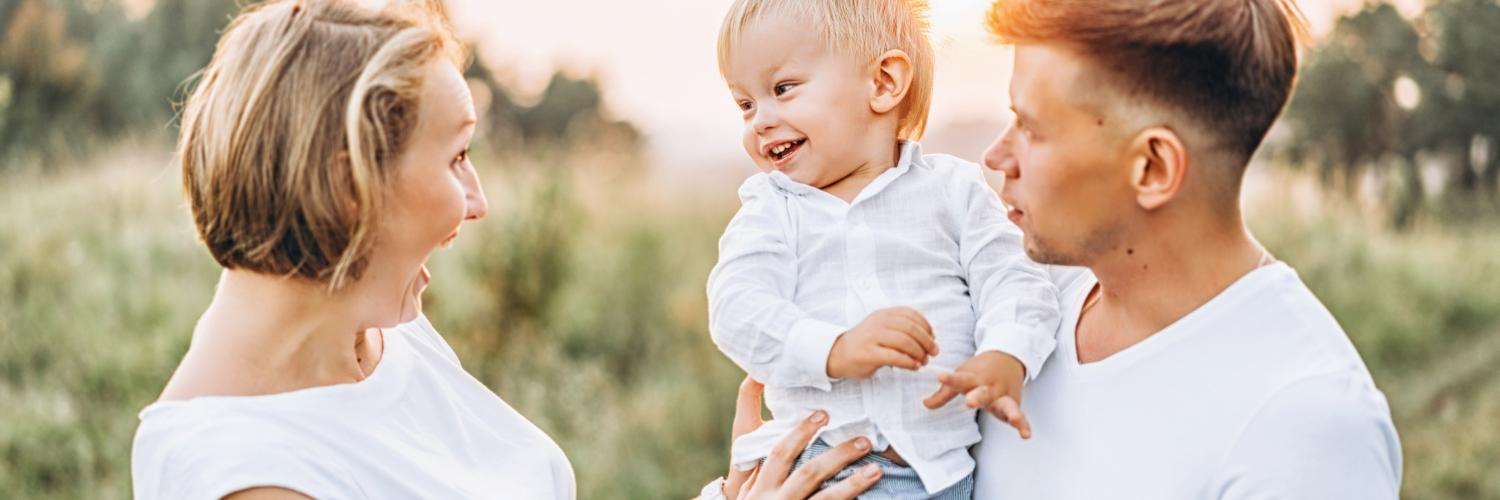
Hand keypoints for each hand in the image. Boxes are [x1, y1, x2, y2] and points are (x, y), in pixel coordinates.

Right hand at [723, 377, 879, 499]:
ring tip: (876, 470)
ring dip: (853, 484)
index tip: (824, 414)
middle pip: (809, 473)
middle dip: (837, 456)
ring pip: (826, 498)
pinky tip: (869, 494)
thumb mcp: (747, 485)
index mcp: (761, 485)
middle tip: (863, 440)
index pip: (781, 453)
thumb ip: (759, 460)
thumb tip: (761, 417)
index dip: (801, 432)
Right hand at [826, 307, 937, 378]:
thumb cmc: (864, 344)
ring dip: (919, 352)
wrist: (838, 354)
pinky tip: (913, 366)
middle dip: (926, 341)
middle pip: (910, 328)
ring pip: (904, 341)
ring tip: (923, 361)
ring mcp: (872, 338)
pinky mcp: (869, 354)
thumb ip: (901, 330)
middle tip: (933, 352)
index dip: (926, 326)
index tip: (932, 337)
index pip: (910, 314)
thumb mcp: (881, 329)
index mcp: (883, 314)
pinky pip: (895, 357)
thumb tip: (927, 341)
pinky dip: (908, 362)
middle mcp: (878, 323)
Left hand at [922, 351, 1031, 438]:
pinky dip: (1023, 425)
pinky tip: (1026, 434)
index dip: (949, 379)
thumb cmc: (980, 370)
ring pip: (1006, 404)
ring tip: (1013, 419)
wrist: (1007, 358)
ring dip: (1009, 412)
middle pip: (983, 393)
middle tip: (970, 401)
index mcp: (973, 379)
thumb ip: (944, 394)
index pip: (959, 379)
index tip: (940, 376)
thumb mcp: (962, 377)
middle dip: (978, 397)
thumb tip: (926, 405)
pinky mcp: (1014, 404)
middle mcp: (989, 387)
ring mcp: (1003, 395)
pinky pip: (1020, 416)